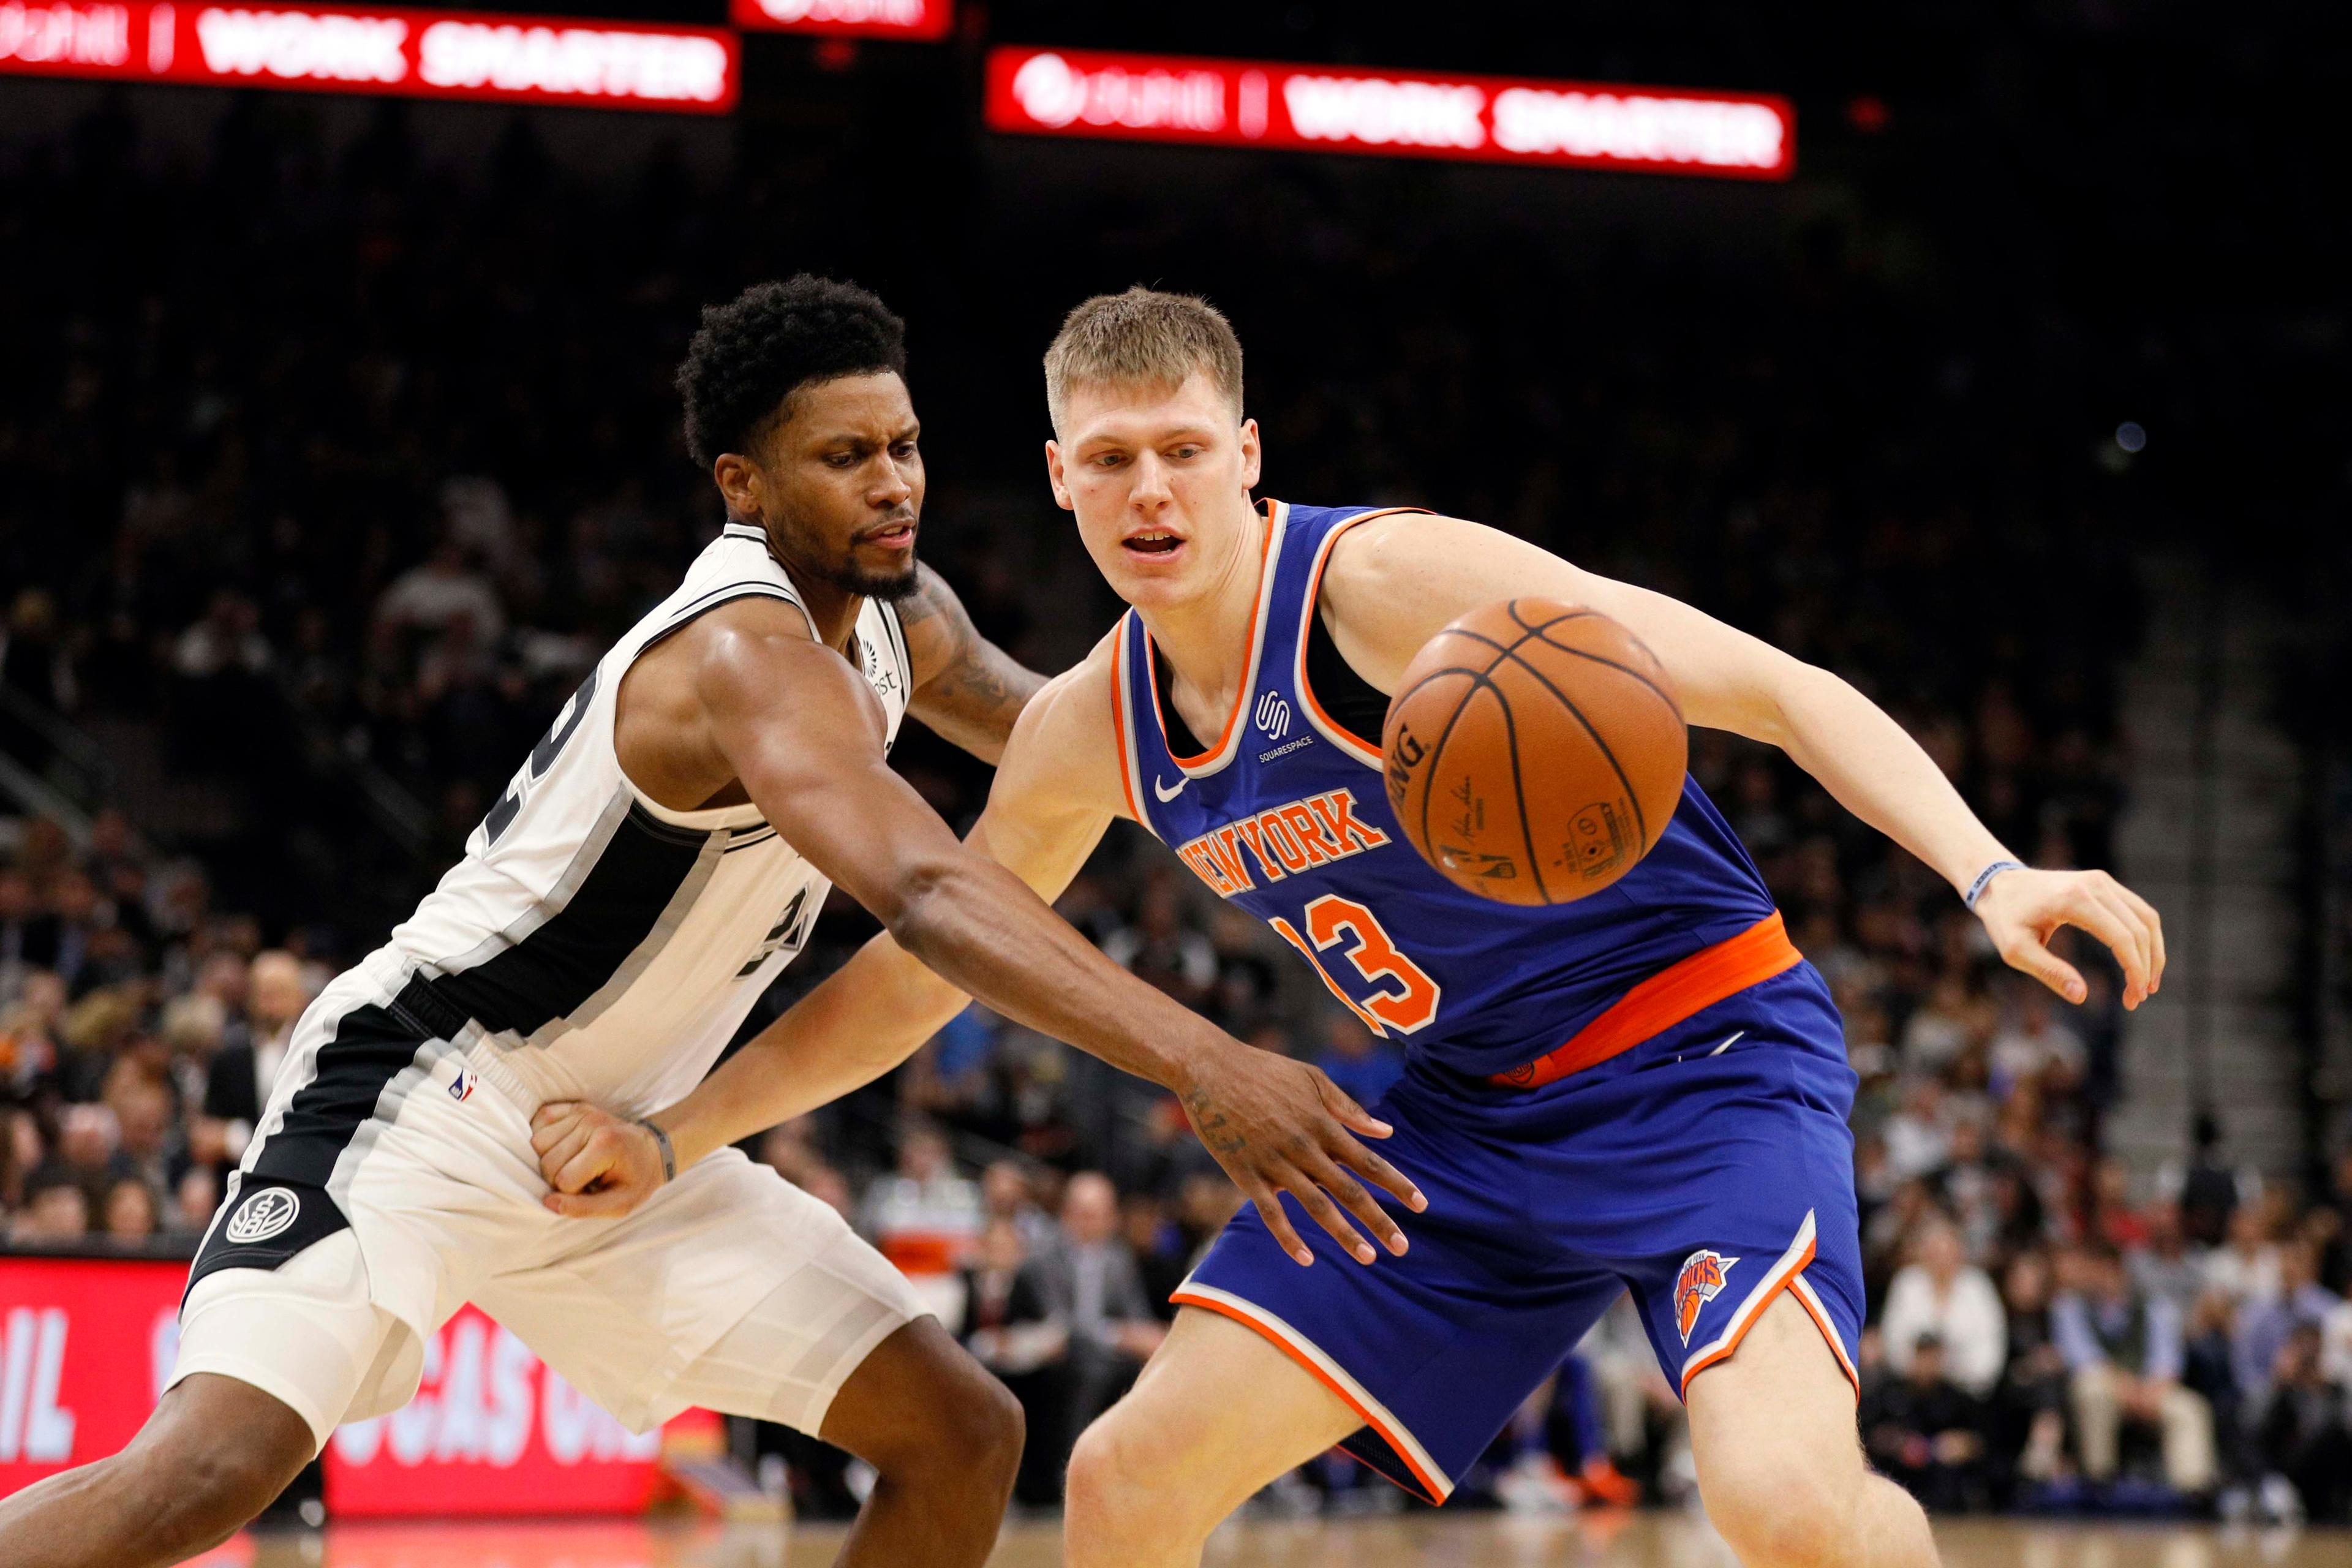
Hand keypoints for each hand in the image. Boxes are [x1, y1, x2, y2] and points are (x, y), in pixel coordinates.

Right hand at [530, 1101, 666, 1217]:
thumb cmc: (636, 1179)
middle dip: (557, 1179)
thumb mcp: (621, 1205)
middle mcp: (591, 1123)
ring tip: (572, 1164)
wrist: (651, 1150)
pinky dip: (543, 1138)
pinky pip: (539, 1121)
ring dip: (548, 1160)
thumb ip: (584, 1208)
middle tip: (581, 1180)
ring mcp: (581, 1112)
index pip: (563, 1181)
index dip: (572, 1194)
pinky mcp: (574, 1107)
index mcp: (605, 1145)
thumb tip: (547, 1202)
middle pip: (546, 1162)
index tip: (591, 1190)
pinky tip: (563, 1148)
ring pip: (537, 1142)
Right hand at [1176, 1044, 1427, 1267]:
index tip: (1422, 1205)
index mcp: (1323, 1123)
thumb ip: (1349, 1108)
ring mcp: (1275, 1162)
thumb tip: (1386, 1131)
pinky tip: (1306, 1259)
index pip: (1369, 1161)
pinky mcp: (1246, 1173)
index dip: (1397, 1184)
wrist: (1209, 1068)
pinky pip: (1271, 1212)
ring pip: (1316, 1206)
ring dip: (1344, 1234)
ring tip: (1369, 1258)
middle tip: (1403, 1248)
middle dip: (1379, 1220)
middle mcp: (1304, 1146)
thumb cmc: (1264, 1070)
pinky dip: (1288, 1237)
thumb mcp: (1312, 1079)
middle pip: (1349, 1191)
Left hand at [1972, 866, 2164, 1009]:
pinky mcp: (2104, 883)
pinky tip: (2141, 962)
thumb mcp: (2015, 950)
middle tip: (2136, 1000)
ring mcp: (2102, 881)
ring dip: (2153, 953)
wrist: (1999, 884)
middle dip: (2145, 968)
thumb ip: (2048, 972)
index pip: (2122, 937)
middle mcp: (2095, 885)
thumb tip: (2081, 996)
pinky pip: (2137, 911)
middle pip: (2140, 929)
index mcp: (2074, 900)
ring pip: (2146, 918)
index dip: (2135, 970)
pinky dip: (2145, 937)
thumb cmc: (2005, 918)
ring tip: (2146, 985)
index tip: (2133, 998)